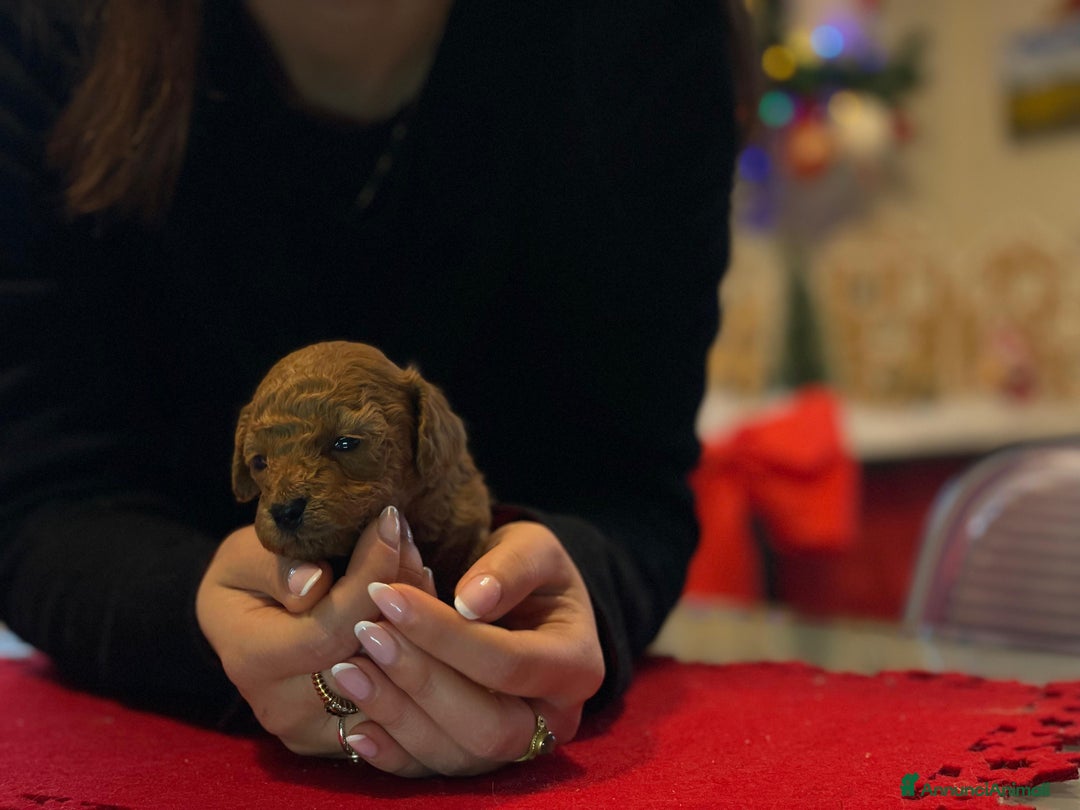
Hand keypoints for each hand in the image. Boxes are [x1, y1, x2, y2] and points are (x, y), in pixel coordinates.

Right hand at [195, 505, 432, 754]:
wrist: (240, 628)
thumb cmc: (245, 580)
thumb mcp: (244, 556)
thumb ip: (276, 566)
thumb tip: (312, 583)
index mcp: (253, 662)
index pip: (330, 628)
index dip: (369, 577)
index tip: (392, 526)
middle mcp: (283, 708)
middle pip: (369, 660)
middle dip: (402, 599)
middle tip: (413, 547)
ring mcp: (315, 730)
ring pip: (393, 684)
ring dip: (417, 627)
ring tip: (419, 572)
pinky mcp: (343, 738)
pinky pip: (398, 703)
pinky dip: (417, 657)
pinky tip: (420, 612)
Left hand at [326, 521, 605, 775]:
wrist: (526, 599)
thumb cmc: (529, 570)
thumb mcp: (533, 547)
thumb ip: (510, 567)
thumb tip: (473, 599)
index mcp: (577, 666)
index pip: (509, 664)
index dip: (446, 635)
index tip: (390, 596)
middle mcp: (553, 720)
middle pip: (488, 727)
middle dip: (422, 680)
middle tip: (367, 633)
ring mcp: (514, 748)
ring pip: (456, 756)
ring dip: (396, 714)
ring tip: (347, 668)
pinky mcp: (474, 757)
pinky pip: (431, 771)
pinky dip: (390, 752)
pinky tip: (355, 725)